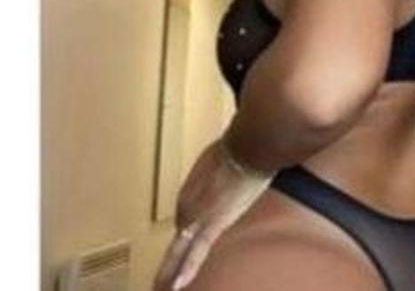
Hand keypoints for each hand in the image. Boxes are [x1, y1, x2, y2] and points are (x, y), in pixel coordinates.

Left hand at [152, 136, 271, 290]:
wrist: (248, 147)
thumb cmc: (239, 146)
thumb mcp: (221, 160)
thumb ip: (218, 174)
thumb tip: (227, 170)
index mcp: (188, 189)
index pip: (185, 218)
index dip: (187, 231)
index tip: (187, 241)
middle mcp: (187, 204)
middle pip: (178, 238)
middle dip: (170, 260)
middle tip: (157, 282)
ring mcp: (198, 215)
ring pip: (180, 249)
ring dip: (172, 269)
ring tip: (164, 288)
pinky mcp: (214, 224)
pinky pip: (196, 252)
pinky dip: (187, 268)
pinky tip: (177, 285)